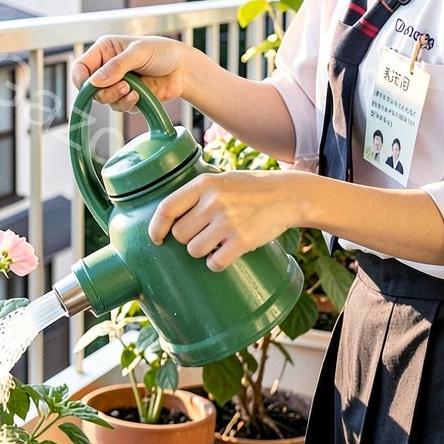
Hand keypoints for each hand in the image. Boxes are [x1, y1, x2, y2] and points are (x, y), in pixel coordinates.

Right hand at [69, 35, 194, 113]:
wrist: (183, 69)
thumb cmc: (162, 52)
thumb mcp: (138, 52)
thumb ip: (116, 66)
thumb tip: (94, 81)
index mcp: (104, 51)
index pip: (81, 67)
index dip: (81, 79)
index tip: (89, 87)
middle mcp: (107, 68)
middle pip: (90, 88)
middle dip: (105, 91)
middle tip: (123, 86)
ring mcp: (116, 84)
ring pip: (104, 100)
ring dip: (117, 98)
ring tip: (134, 90)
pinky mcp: (127, 98)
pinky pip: (119, 107)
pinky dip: (127, 104)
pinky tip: (140, 96)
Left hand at [146, 169, 305, 271]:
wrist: (288, 196)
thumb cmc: (250, 189)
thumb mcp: (222, 180)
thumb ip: (198, 194)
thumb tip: (168, 218)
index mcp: (204, 184)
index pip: (167, 209)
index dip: (156, 227)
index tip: (157, 238)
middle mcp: (214, 202)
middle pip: (180, 234)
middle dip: (187, 239)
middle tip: (203, 234)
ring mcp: (228, 222)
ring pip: (194, 250)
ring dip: (201, 251)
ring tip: (216, 242)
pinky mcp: (242, 241)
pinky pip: (215, 263)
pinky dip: (216, 264)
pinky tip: (224, 255)